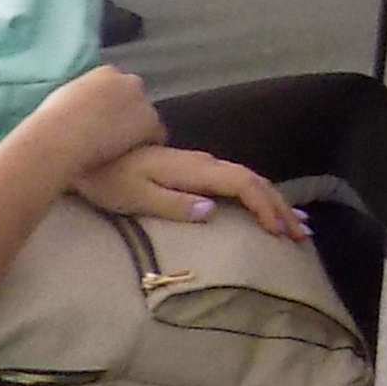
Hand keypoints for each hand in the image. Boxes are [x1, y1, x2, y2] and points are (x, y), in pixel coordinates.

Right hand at [11, 66, 166, 180]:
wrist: (61, 137)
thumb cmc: (51, 122)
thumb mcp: (62, 99)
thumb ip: (78, 98)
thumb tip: (75, 107)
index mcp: (104, 73)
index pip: (117, 86)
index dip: (112, 106)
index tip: (103, 122)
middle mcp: (127, 81)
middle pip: (135, 98)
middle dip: (128, 115)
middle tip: (114, 138)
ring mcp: (141, 100)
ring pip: (147, 117)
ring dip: (138, 131)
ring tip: (122, 151)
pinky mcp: (150, 120)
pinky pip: (156, 135)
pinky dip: (147, 146)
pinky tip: (134, 159)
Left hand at [75, 146, 310, 241]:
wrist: (84, 151)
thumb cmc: (106, 178)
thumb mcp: (133, 196)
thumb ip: (173, 203)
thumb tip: (212, 209)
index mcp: (193, 170)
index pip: (241, 185)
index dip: (264, 207)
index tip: (281, 232)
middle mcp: (202, 163)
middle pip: (252, 181)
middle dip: (280, 207)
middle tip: (302, 234)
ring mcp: (198, 164)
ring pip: (247, 179)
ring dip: (273, 201)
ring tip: (295, 223)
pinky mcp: (191, 169)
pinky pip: (235, 180)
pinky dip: (256, 194)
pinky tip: (262, 204)